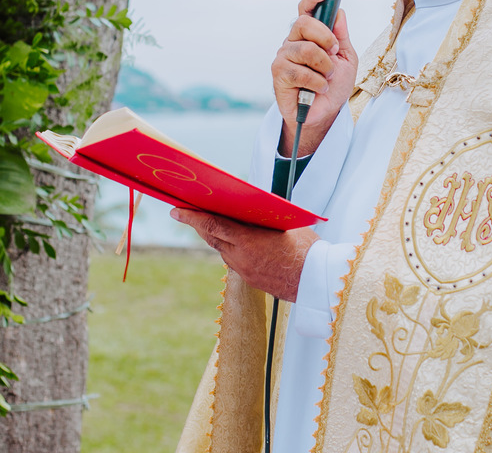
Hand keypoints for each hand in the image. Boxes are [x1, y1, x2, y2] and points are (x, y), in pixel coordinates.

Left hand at [171, 208, 318, 301]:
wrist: (315, 282)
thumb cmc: (306, 249)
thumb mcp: (286, 225)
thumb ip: (264, 218)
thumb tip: (252, 209)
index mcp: (248, 240)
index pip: (212, 225)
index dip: (192, 217)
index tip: (176, 210)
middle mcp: (241, 257)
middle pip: (212, 238)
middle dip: (198, 224)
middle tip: (186, 212)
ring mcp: (244, 271)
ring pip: (223, 250)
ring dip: (216, 237)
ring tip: (213, 223)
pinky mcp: (250, 280)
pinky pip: (234, 261)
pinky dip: (231, 249)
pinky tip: (237, 242)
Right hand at [271, 0, 357, 156]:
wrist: (325, 113)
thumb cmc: (334, 84)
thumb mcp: (346, 58)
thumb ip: (341, 36)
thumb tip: (339, 12)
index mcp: (309, 34)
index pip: (306, 10)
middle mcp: (293, 40)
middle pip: (304, 24)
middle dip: (325, 38)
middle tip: (334, 54)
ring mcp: (283, 56)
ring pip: (305, 49)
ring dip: (324, 66)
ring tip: (327, 78)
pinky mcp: (278, 74)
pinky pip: (300, 71)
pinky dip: (317, 82)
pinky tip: (318, 89)